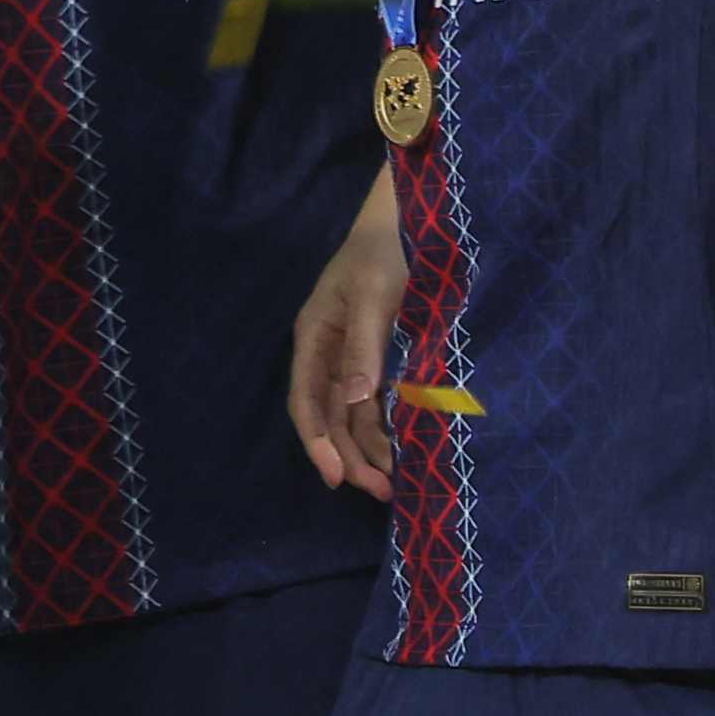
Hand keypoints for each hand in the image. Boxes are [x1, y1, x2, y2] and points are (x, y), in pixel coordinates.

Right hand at [290, 170, 407, 498]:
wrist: (407, 223)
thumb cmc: (383, 254)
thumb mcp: (374, 297)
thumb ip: (365, 348)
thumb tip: (357, 402)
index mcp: (315, 337)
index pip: (307, 401)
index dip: (317, 442)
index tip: (338, 479)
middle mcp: (329, 353)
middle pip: (330, 416)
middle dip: (350, 455)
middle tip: (383, 492)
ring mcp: (353, 355)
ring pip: (353, 414)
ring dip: (370, 448)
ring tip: (396, 481)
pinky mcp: (379, 356)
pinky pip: (375, 401)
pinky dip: (386, 428)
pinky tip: (402, 448)